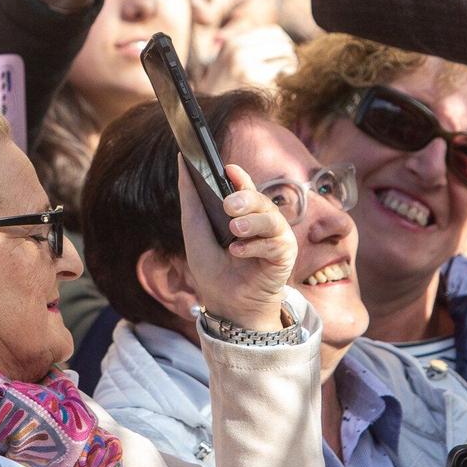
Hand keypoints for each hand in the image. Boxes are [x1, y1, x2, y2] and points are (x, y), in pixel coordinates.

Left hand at [179, 161, 293, 332]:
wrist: (225, 305)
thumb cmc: (213, 269)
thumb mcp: (195, 231)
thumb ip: (191, 198)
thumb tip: (182, 162)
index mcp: (243, 212)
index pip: (244, 186)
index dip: (239, 176)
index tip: (227, 169)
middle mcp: (261, 221)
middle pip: (259, 200)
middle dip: (245, 198)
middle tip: (229, 205)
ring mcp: (275, 237)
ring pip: (271, 219)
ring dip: (252, 222)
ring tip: (234, 229)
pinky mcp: (285, 255)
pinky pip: (275, 243)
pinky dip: (255, 246)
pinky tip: (238, 252)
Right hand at [195, 23, 296, 93]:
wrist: (212, 106)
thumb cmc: (225, 85)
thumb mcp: (230, 58)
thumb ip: (249, 46)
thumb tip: (281, 38)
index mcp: (235, 42)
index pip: (272, 31)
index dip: (285, 41)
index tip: (287, 52)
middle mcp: (238, 48)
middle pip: (281, 40)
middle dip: (290, 52)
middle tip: (290, 65)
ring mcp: (246, 62)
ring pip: (284, 52)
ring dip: (291, 62)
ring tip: (287, 72)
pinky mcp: (255, 77)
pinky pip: (281, 67)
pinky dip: (285, 74)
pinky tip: (279, 82)